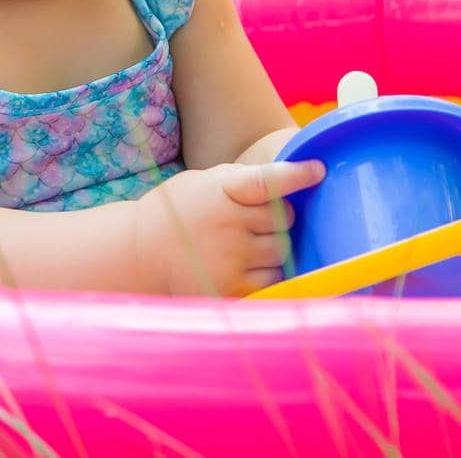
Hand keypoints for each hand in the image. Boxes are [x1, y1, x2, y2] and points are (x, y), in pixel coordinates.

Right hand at [135, 160, 325, 296]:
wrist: (142, 253)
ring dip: (276, 246)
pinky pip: (272, 279)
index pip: (267, 181)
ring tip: (250, 244)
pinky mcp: (231, 289)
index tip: (318, 170)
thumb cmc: (183, 211)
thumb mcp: (206, 182)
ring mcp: (229, 259)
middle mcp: (226, 224)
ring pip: (282, 251)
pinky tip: (249, 264)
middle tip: (257, 221)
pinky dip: (268, 272)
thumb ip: (245, 180)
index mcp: (221, 191)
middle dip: (280, 219)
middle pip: (284, 220)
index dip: (296, 174)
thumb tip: (295, 177)